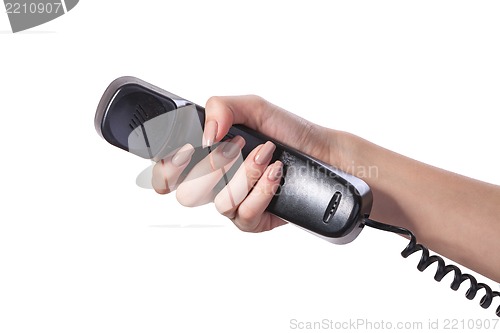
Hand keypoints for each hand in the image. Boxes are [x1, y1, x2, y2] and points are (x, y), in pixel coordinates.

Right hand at [152, 95, 335, 231]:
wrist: (320, 153)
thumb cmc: (287, 132)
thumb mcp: (253, 108)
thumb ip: (220, 109)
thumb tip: (205, 136)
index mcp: (208, 156)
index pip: (169, 171)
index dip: (166, 169)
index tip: (183, 154)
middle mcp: (216, 183)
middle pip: (188, 191)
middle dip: (214, 165)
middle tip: (236, 145)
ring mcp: (233, 203)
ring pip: (220, 201)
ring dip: (246, 174)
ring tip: (267, 155)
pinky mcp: (252, 220)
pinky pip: (244, 214)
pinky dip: (262, 190)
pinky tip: (275, 174)